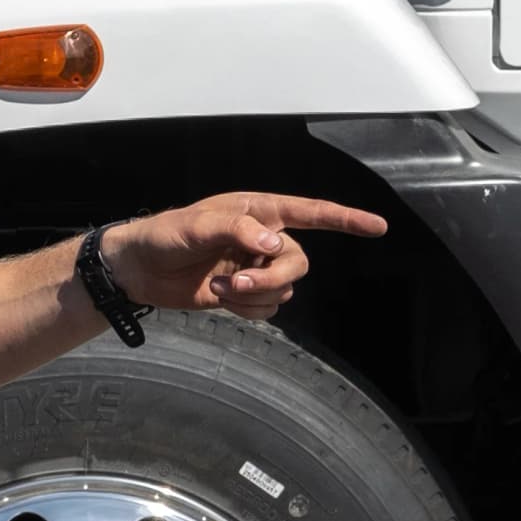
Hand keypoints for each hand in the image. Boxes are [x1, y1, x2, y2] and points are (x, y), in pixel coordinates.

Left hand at [98, 195, 390, 324]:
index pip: (312, 212)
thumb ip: (239, 229)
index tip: (378, 226)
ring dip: (254, 295)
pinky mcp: (247, 294)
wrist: (141, 269)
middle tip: (237, 284)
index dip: (347, 219)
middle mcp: (264, 238)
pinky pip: (269, 308)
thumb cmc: (166, 234)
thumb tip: (274, 244)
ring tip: (221, 288)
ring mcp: (257, 268)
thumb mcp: (198, 225)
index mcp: (259, 211)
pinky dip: (248, 310)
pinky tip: (222, 299)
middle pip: (299, 262)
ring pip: (285, 289)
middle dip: (273, 278)